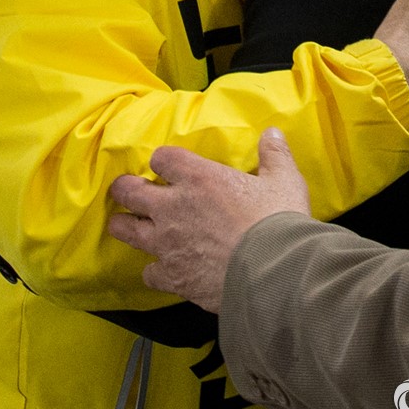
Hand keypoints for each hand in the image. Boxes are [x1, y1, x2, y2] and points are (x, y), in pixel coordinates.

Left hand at [109, 129, 308, 312]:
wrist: (273, 273)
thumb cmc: (278, 221)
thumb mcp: (284, 180)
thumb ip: (274, 155)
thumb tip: (273, 132)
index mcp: (198, 177)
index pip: (162, 158)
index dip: (163, 160)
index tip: (168, 164)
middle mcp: (174, 207)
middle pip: (129, 191)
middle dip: (125, 188)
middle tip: (127, 190)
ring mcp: (168, 243)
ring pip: (126, 230)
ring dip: (125, 225)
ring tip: (126, 224)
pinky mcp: (172, 276)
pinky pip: (148, 272)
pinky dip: (154, 269)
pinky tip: (162, 269)